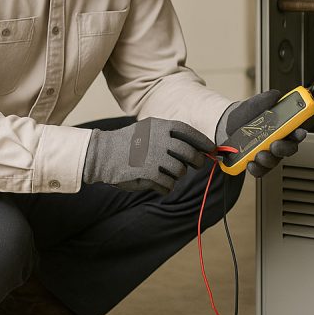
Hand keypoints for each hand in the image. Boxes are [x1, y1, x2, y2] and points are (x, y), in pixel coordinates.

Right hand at [83, 118, 214, 193]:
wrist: (101, 154)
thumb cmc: (129, 143)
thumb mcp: (148, 130)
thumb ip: (169, 136)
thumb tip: (198, 148)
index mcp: (160, 126)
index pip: (189, 133)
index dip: (203, 142)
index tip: (212, 149)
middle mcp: (160, 139)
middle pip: (190, 154)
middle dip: (197, 161)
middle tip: (196, 164)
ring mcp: (155, 156)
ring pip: (180, 171)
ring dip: (176, 175)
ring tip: (165, 173)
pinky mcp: (149, 173)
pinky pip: (168, 185)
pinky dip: (166, 188)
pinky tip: (159, 185)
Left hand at [216, 90, 307, 177]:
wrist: (224, 126)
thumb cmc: (243, 115)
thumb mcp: (254, 103)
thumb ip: (266, 99)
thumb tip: (277, 95)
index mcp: (281, 127)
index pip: (296, 132)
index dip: (299, 134)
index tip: (298, 133)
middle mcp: (276, 142)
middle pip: (288, 149)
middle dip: (284, 149)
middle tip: (275, 145)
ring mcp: (267, 154)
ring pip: (274, 161)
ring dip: (268, 160)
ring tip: (258, 154)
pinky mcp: (256, 163)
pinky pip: (260, 170)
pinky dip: (256, 168)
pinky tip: (250, 163)